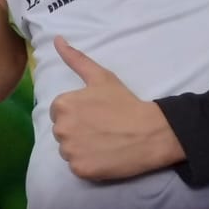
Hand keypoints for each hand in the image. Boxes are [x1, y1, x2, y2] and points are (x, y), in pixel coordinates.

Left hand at [49, 37, 184, 180]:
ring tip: (104, 142)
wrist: (152, 132)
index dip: (78, 114)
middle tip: (102, 128)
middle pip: (62, 132)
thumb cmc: (126, 103)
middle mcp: (60, 128)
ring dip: (81, 148)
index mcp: (61, 105)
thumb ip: (76, 59)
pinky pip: (77, 167)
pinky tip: (105, 156)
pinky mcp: (80, 170)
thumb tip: (57, 39)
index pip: (58, 113)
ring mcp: (70, 151)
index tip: (96, 115)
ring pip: (67, 150)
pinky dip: (88, 164)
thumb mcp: (100, 77)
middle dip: (78, 130)